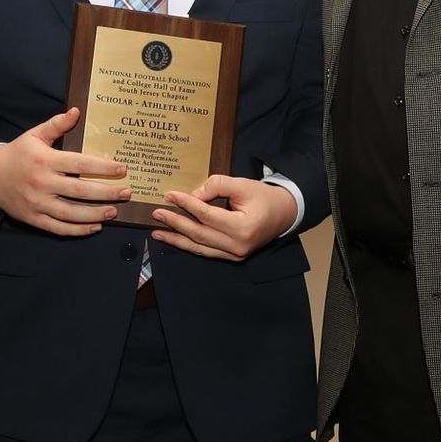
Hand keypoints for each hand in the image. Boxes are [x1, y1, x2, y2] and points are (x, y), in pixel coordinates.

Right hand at [0, 108, 128, 236]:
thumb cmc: (17, 153)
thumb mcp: (34, 135)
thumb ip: (56, 124)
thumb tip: (77, 111)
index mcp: (45, 160)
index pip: (79, 164)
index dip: (102, 167)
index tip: (122, 169)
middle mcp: (42, 183)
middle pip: (80, 191)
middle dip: (106, 193)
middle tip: (126, 193)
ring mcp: (37, 203)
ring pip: (71, 214)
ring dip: (95, 214)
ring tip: (114, 212)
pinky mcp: (33, 218)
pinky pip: (58, 228)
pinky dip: (78, 230)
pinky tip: (95, 226)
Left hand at [150, 175, 297, 260]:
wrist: (283, 213)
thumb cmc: (264, 197)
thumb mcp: (242, 184)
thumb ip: (217, 186)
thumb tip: (192, 195)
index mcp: (243, 228)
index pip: (207, 215)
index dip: (186, 204)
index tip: (170, 195)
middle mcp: (238, 246)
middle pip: (199, 234)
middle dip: (175, 223)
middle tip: (157, 213)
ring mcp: (235, 255)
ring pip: (200, 247)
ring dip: (176, 239)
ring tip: (157, 231)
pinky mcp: (232, 257)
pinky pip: (206, 251)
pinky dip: (189, 244)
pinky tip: (174, 238)